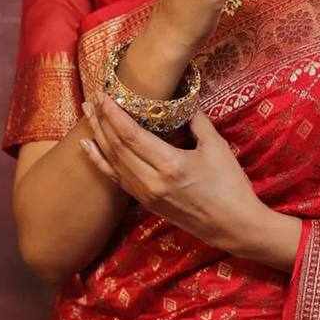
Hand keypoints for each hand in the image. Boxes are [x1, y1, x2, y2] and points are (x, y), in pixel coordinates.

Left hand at [80, 92, 265, 251]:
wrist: (233, 226)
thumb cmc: (230, 185)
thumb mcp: (216, 147)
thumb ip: (197, 121)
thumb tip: (182, 100)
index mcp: (170, 165)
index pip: (131, 135)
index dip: (114, 113)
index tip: (104, 94)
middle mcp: (151, 181)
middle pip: (116, 146)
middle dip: (102, 119)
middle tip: (93, 97)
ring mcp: (146, 194)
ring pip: (113, 161)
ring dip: (98, 135)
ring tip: (87, 113)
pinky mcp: (146, 203)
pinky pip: (116, 178)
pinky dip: (100, 161)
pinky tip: (89, 146)